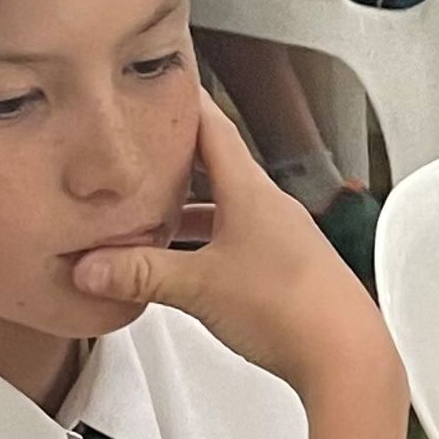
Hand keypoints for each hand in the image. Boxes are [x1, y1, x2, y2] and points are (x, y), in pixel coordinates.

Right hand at [71, 93, 393, 398]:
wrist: (346, 358)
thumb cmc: (291, 310)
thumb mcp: (198, 287)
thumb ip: (140, 274)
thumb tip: (92, 267)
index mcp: (250, 190)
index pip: (211, 125)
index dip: (182, 100)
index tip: (159, 80)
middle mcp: (270, 207)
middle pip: (216, 167)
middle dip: (174, 160)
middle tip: (139, 151)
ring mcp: (282, 238)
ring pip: (227, 208)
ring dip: (191, 208)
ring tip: (153, 213)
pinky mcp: (288, 270)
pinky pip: (240, 241)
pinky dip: (210, 243)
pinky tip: (192, 264)